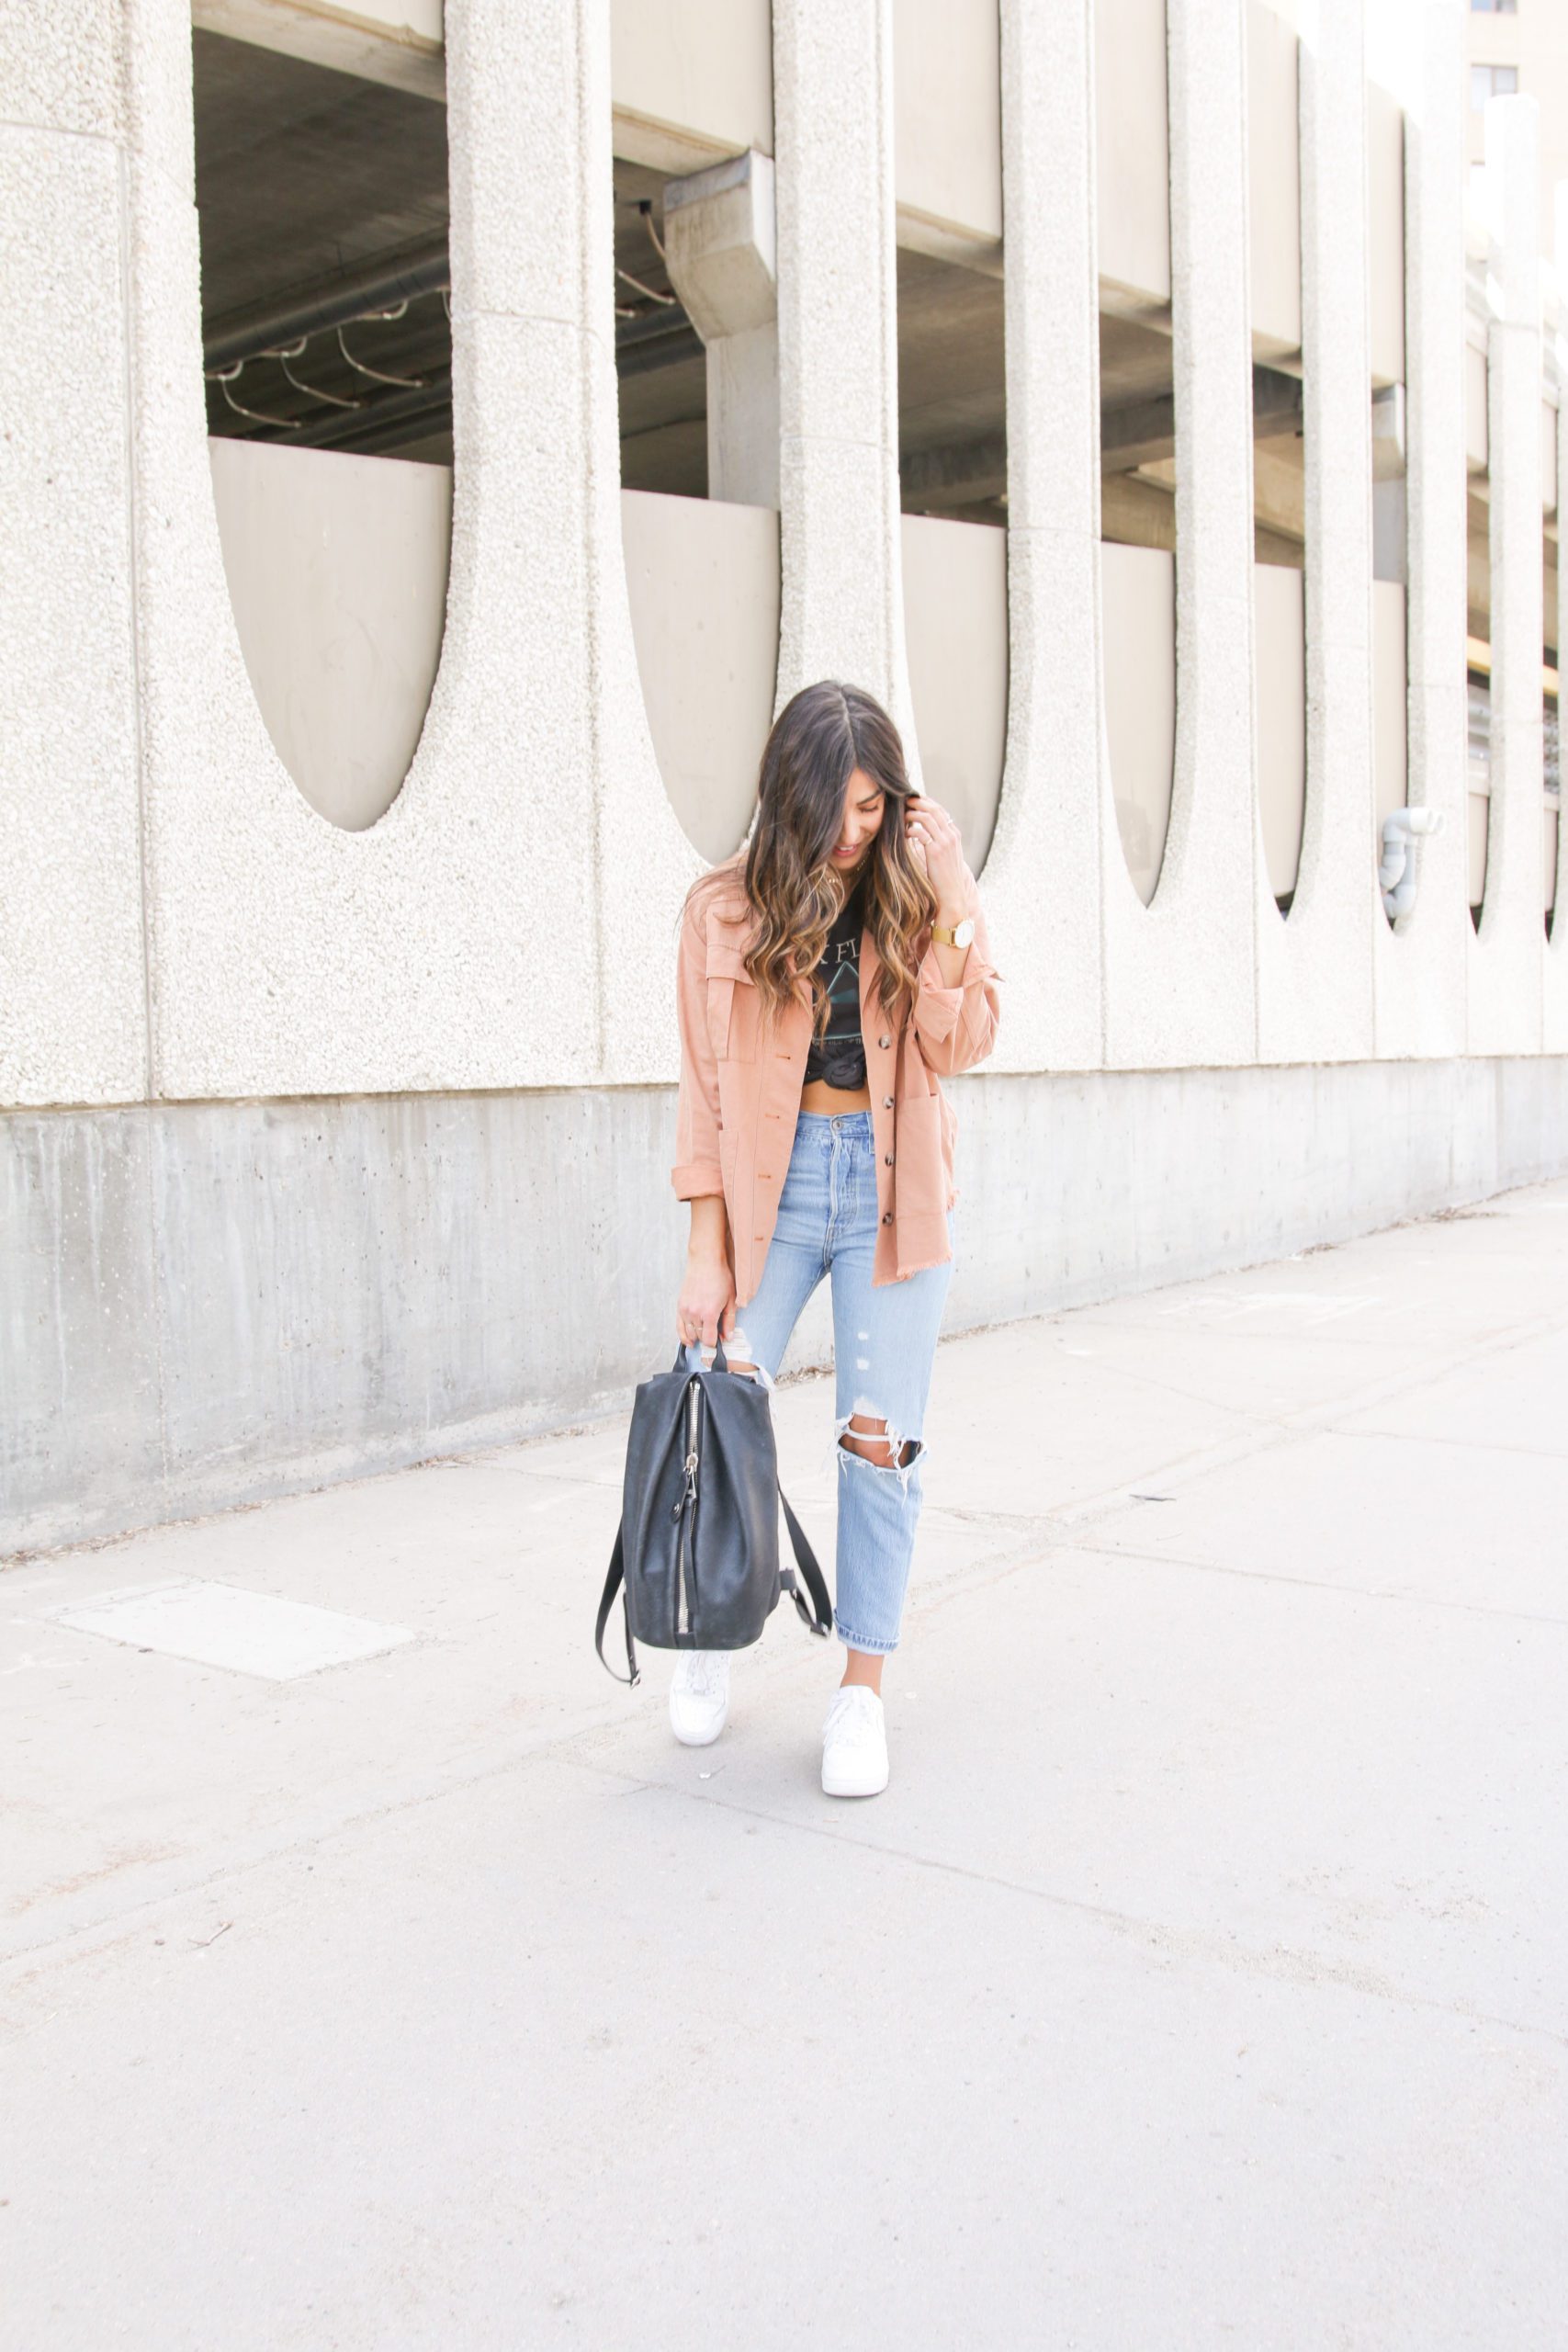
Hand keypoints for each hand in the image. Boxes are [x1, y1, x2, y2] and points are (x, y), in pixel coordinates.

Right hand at [676, 1257, 735, 1352]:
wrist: (705, 1262)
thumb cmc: (720, 1278)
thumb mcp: (731, 1300)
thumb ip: (729, 1321)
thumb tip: (728, 1337)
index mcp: (709, 1313)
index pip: (708, 1340)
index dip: (715, 1343)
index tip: (719, 1341)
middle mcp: (695, 1314)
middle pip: (699, 1337)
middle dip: (707, 1338)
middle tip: (714, 1334)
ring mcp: (685, 1310)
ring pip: (689, 1333)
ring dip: (696, 1336)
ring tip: (703, 1334)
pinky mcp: (679, 1306)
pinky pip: (678, 1327)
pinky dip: (683, 1335)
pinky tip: (688, 1340)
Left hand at [903, 794, 972, 920]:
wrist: (952, 895)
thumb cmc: (945, 878)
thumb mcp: (946, 856)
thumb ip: (939, 842)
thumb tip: (923, 833)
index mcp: (955, 835)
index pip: (941, 811)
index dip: (927, 803)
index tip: (915, 800)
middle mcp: (952, 836)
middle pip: (935, 810)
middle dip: (919, 802)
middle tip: (905, 800)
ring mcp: (945, 842)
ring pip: (927, 818)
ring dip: (912, 813)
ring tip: (903, 814)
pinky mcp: (936, 851)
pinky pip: (921, 833)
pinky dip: (911, 830)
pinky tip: (904, 833)